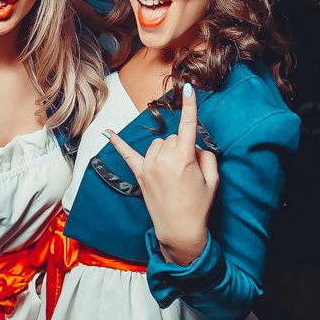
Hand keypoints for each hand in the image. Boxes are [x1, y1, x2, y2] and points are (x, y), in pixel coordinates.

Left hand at [105, 83, 219, 264]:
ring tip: (173, 173)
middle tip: (188, 171)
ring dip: (165, 151)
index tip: (189, 89)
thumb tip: (193, 146)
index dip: (190, 106)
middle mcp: (163, 159)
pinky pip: (126, 154)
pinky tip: (107, 133)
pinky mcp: (139, 174)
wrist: (179, 231)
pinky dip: (117, 143)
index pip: (188, 126)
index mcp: (183, 158)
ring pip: (157, 144)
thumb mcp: (212, 180)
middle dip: (181, 148)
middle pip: (172, 138)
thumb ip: (205, 156)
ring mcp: (149, 166)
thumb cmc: (199, 206)